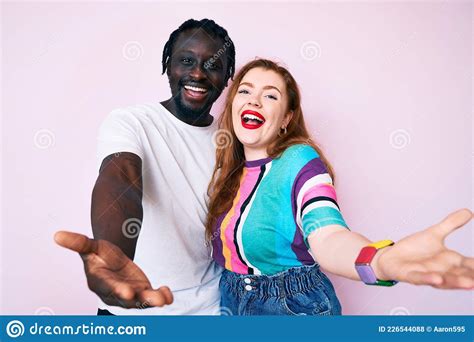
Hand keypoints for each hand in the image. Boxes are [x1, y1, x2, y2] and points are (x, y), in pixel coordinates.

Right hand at [54, 231, 172, 307]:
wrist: (112, 260)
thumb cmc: (99, 253)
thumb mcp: (90, 245)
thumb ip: (77, 242)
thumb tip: (57, 235)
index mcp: (99, 283)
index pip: (108, 288)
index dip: (118, 290)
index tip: (128, 292)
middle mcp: (114, 293)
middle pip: (126, 298)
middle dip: (137, 300)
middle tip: (149, 298)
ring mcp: (129, 295)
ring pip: (141, 301)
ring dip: (153, 300)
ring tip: (164, 298)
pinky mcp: (141, 293)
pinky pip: (152, 297)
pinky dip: (162, 296)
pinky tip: (169, 294)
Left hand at [376, 208, 472, 288]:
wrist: (391, 257)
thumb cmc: (414, 249)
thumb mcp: (434, 234)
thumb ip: (451, 224)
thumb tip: (469, 211)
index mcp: (451, 261)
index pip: (472, 265)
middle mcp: (443, 271)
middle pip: (462, 276)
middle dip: (473, 278)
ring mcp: (428, 274)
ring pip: (446, 280)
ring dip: (457, 282)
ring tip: (470, 283)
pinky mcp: (411, 276)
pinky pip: (422, 278)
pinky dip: (430, 279)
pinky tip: (438, 279)